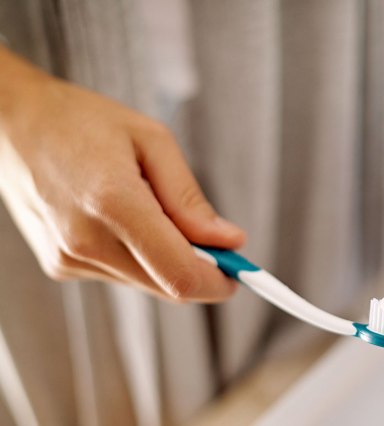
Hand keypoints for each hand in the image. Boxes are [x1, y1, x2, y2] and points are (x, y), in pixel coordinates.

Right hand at [0, 46, 245, 301]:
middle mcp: (86, 242)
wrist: (10, 125)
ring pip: (147, 283)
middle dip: (200, 269)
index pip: (180, 274)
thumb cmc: (82, 122)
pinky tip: (123, 218)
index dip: (219, 282)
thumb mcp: (151, 141)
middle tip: (212, 238)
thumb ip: (190, 199)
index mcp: (113, 204)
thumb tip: (229, 240)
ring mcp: (69, 258)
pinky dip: (139, 256)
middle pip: (168, 286)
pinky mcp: (61, 265)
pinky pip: (121, 274)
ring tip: (151, 208)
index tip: (240, 272)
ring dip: (167, 259)